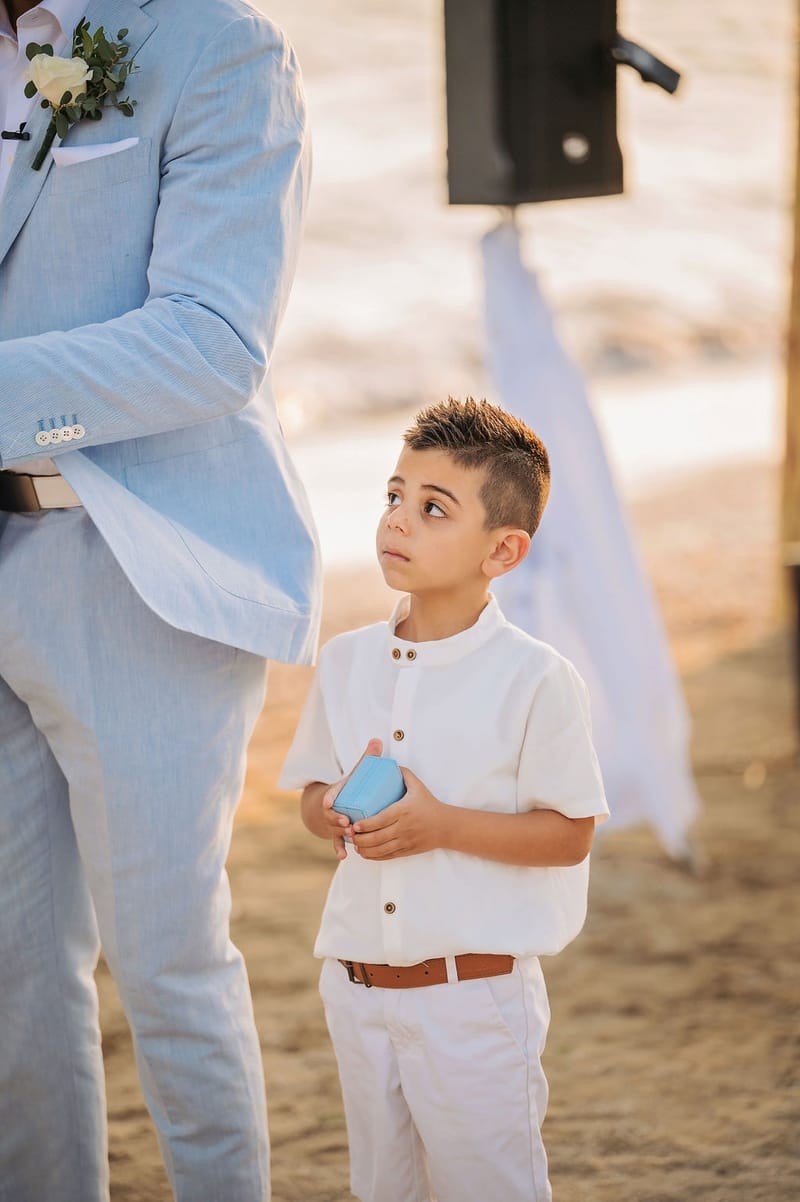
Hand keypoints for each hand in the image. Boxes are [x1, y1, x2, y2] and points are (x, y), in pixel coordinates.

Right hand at [322, 738, 382, 859]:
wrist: (326, 806)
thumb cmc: (346, 790)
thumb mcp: (353, 774)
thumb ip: (366, 759)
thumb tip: (378, 740)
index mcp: (336, 794)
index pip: (331, 795)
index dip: (329, 798)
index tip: (329, 802)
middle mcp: (332, 810)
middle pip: (331, 815)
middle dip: (336, 818)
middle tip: (345, 821)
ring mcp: (332, 823)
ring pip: (335, 830)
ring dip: (341, 834)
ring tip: (350, 836)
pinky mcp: (335, 835)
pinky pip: (336, 843)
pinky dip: (338, 849)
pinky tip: (344, 855)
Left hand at [351, 767, 450, 859]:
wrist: (446, 826)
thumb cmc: (429, 805)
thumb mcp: (418, 786)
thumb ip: (403, 774)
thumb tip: (389, 764)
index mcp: (404, 811)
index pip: (381, 820)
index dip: (366, 824)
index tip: (355, 824)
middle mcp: (404, 828)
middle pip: (377, 837)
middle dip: (360, 838)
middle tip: (349, 834)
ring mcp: (405, 841)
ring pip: (380, 849)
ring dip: (364, 849)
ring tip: (354, 844)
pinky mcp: (407, 850)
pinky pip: (387, 856)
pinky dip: (374, 856)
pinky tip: (365, 853)